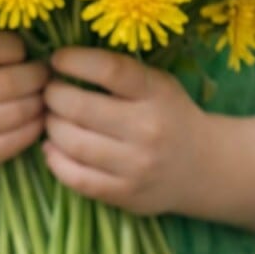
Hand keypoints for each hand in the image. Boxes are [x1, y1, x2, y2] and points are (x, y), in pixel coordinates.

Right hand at [0, 31, 47, 184]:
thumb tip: (33, 43)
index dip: (17, 48)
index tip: (24, 54)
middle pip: (8, 82)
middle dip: (37, 77)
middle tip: (45, 77)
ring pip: (15, 113)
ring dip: (39, 104)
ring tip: (42, 99)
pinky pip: (12, 143)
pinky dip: (33, 130)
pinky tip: (36, 122)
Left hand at [42, 48, 203, 214]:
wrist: (203, 167)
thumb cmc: (169, 116)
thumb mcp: (158, 84)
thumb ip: (120, 73)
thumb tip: (62, 62)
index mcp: (157, 94)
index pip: (109, 70)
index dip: (75, 61)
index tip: (57, 59)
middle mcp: (148, 129)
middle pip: (79, 108)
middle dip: (53, 96)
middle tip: (50, 93)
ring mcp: (136, 166)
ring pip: (72, 143)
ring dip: (51, 127)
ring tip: (52, 119)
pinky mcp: (125, 194)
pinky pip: (75, 177)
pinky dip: (54, 160)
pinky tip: (52, 148)